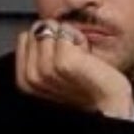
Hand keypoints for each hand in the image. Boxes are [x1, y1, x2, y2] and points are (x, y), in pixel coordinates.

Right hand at [14, 20, 133, 119]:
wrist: (109, 104)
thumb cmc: (86, 90)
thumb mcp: (54, 72)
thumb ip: (39, 54)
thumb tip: (38, 28)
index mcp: (26, 81)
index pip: (24, 37)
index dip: (46, 40)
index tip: (61, 58)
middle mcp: (32, 78)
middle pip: (37, 31)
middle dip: (56, 36)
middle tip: (74, 58)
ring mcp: (47, 71)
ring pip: (50, 29)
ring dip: (69, 36)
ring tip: (81, 57)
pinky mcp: (63, 63)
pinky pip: (65, 32)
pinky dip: (79, 37)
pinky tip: (87, 55)